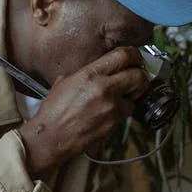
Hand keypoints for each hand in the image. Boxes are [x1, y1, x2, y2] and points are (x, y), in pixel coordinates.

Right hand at [18, 47, 148, 174]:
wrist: (51, 136)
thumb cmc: (54, 111)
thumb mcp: (65, 81)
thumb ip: (86, 73)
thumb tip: (100, 69)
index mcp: (90, 74)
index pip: (123, 56)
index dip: (135, 55)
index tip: (136, 58)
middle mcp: (103, 88)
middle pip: (138, 75)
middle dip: (140, 76)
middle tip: (137, 78)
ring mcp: (110, 107)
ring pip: (135, 96)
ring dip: (131, 96)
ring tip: (121, 98)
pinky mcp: (114, 123)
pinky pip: (127, 113)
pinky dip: (123, 111)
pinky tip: (111, 112)